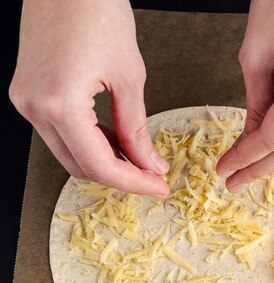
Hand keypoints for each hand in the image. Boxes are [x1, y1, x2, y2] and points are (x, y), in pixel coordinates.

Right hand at [9, 0, 169, 196]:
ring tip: (141, 160)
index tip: (160, 187)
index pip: (99, 166)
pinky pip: (60, 133)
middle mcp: (33, 108)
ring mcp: (25, 100)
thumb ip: (137, 128)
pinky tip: (116, 141)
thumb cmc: (98, 13)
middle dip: (120, 176)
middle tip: (154, 176)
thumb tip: (150, 164)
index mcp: (59, 105)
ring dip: (105, 161)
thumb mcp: (129, 77)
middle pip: (80, 166)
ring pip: (68, 153)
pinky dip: (89, 142)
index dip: (134, 183)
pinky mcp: (27, 92)